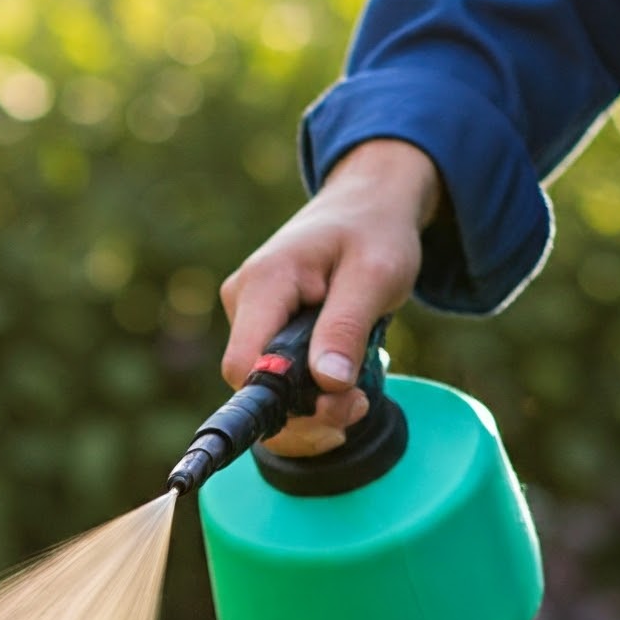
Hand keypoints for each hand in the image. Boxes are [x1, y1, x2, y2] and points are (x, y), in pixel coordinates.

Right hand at [220, 139, 441, 456]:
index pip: (245, 366)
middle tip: (357, 408)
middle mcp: (243, 301)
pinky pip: (273, 381)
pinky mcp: (260, 330)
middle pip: (252, 387)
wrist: (367, 205)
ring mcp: (246, 316)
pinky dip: (306, 400)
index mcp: (265, 282)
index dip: (282, 403)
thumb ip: (347, 328)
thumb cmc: (374, 231)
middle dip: (304, 415)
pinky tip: (337, 392)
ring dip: (309, 412)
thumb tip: (327, 385)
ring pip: (263, 392)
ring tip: (355, 400)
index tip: (336, 409)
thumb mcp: (376, 274)